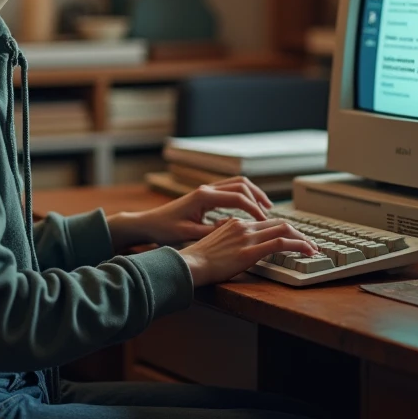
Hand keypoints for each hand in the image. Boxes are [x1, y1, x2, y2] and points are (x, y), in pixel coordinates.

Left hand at [107, 176, 275, 250]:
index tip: (264, 221)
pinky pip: (230, 189)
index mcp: (204, 196)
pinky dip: (243, 195)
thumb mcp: (189, 234)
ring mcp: (206, 190)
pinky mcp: (205, 194)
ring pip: (237, 184)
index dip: (254, 209)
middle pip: (241, 185)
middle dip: (258, 197)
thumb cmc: (165, 230)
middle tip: (269, 213)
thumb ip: (212, 231)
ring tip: (265, 208)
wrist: (148, 223)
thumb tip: (234, 228)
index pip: (238, 198)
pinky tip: (248, 208)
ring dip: (252, 193)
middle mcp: (206, 189)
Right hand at [179, 218, 319, 286]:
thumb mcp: (214, 243)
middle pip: (279, 223)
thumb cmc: (197, 260)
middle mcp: (244, 226)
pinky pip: (281, 243)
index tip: (293, 238)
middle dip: (298, 233)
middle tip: (309, 243)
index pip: (266, 222)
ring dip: (302, 239)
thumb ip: (229, 240)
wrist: (190, 265)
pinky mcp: (250, 251)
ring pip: (284, 230)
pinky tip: (308, 251)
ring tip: (312, 248)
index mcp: (235, 223)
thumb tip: (238, 245)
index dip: (283, 229)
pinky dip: (299, 245)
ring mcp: (248, 237)